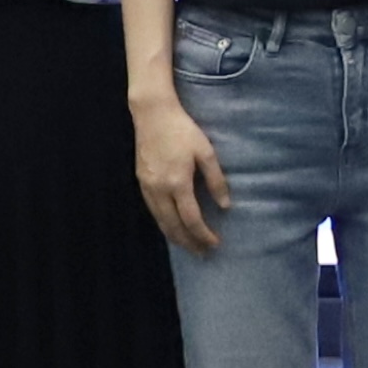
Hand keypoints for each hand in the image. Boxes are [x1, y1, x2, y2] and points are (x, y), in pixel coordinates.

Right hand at [131, 89, 231, 249]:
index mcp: (178, 183)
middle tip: (203, 253)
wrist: (152, 115)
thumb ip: (216, 180)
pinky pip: (153, 211)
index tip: (215, 243)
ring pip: (160, 221)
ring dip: (175, 236)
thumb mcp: (206, 152)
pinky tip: (172, 226)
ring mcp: (147, 187)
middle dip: (189, 242)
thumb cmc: (183, 130)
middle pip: (174, 226)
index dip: (203, 235)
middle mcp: (160, 190)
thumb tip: (225, 206)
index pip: (191, 219)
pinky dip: (164, 224)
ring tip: (189, 245)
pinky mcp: (141, 182)